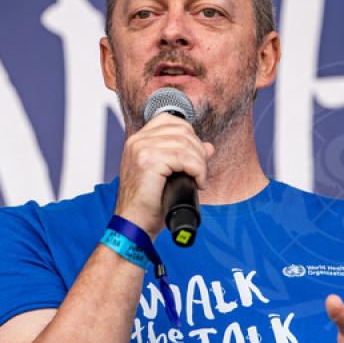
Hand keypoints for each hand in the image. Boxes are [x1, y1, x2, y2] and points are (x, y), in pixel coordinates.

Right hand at [114, 113, 214, 239]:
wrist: (134, 224)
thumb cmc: (148, 203)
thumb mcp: (168, 174)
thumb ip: (185, 157)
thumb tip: (208, 147)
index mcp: (138, 140)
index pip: (169, 120)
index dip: (189, 135)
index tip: (194, 156)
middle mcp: (137, 141)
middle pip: (181, 130)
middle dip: (198, 150)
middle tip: (200, 171)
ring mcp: (142, 149)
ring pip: (186, 143)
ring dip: (200, 163)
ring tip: (199, 179)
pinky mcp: (149, 161)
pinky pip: (185, 158)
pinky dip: (198, 170)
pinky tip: (198, 183)